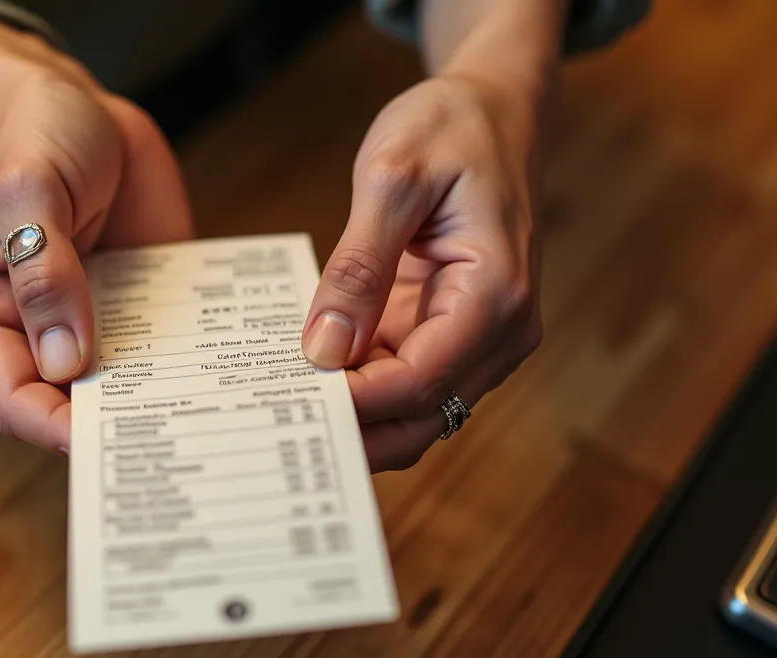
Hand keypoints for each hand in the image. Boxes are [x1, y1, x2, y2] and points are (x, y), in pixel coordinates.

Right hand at [0, 21, 193, 451]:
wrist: (73, 97)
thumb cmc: (28, 133)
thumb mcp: (28, 188)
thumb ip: (43, 268)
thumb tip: (66, 362)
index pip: (14, 397)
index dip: (54, 428)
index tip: (104, 445)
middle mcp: (38, 327)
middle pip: (72, 404)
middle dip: (118, 428)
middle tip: (176, 441)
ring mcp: (94, 317)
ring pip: (128, 384)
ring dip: (167, 399)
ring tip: (218, 415)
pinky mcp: (142, 301)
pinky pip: (170, 341)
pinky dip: (199, 356)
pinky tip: (238, 365)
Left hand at [303, 74, 543, 471]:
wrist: (493, 111)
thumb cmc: (452, 130)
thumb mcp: (392, 177)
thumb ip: (358, 265)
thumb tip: (324, 347)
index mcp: (496, 295)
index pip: (419, 382)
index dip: (353, 401)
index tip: (287, 396)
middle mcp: (502, 332)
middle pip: (421, 417)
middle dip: (353, 428)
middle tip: (274, 416)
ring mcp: (482, 339)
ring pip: (416, 413)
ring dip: (356, 414)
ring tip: (283, 400)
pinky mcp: (455, 334)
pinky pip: (408, 381)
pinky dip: (363, 387)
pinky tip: (310, 375)